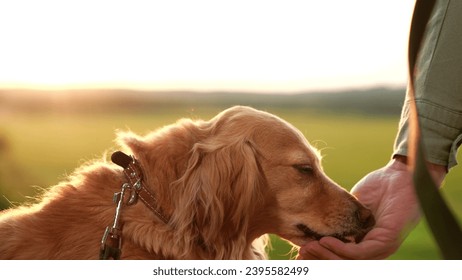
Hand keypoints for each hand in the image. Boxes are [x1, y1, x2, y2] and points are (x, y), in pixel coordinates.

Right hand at [297, 157, 445, 258]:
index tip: (299, 251)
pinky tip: (326, 241)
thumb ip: (337, 218)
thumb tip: (314, 228)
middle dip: (319, 260)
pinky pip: (360, 252)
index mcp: (363, 242)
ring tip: (308, 248)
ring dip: (326, 256)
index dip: (319, 256)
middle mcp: (372, 249)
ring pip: (349, 262)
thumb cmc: (378, 188)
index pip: (339, 256)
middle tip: (300, 255)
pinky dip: (341, 249)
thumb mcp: (350, 206)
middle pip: (342, 263)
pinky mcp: (387, 242)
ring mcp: (381, 248)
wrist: (400, 176)